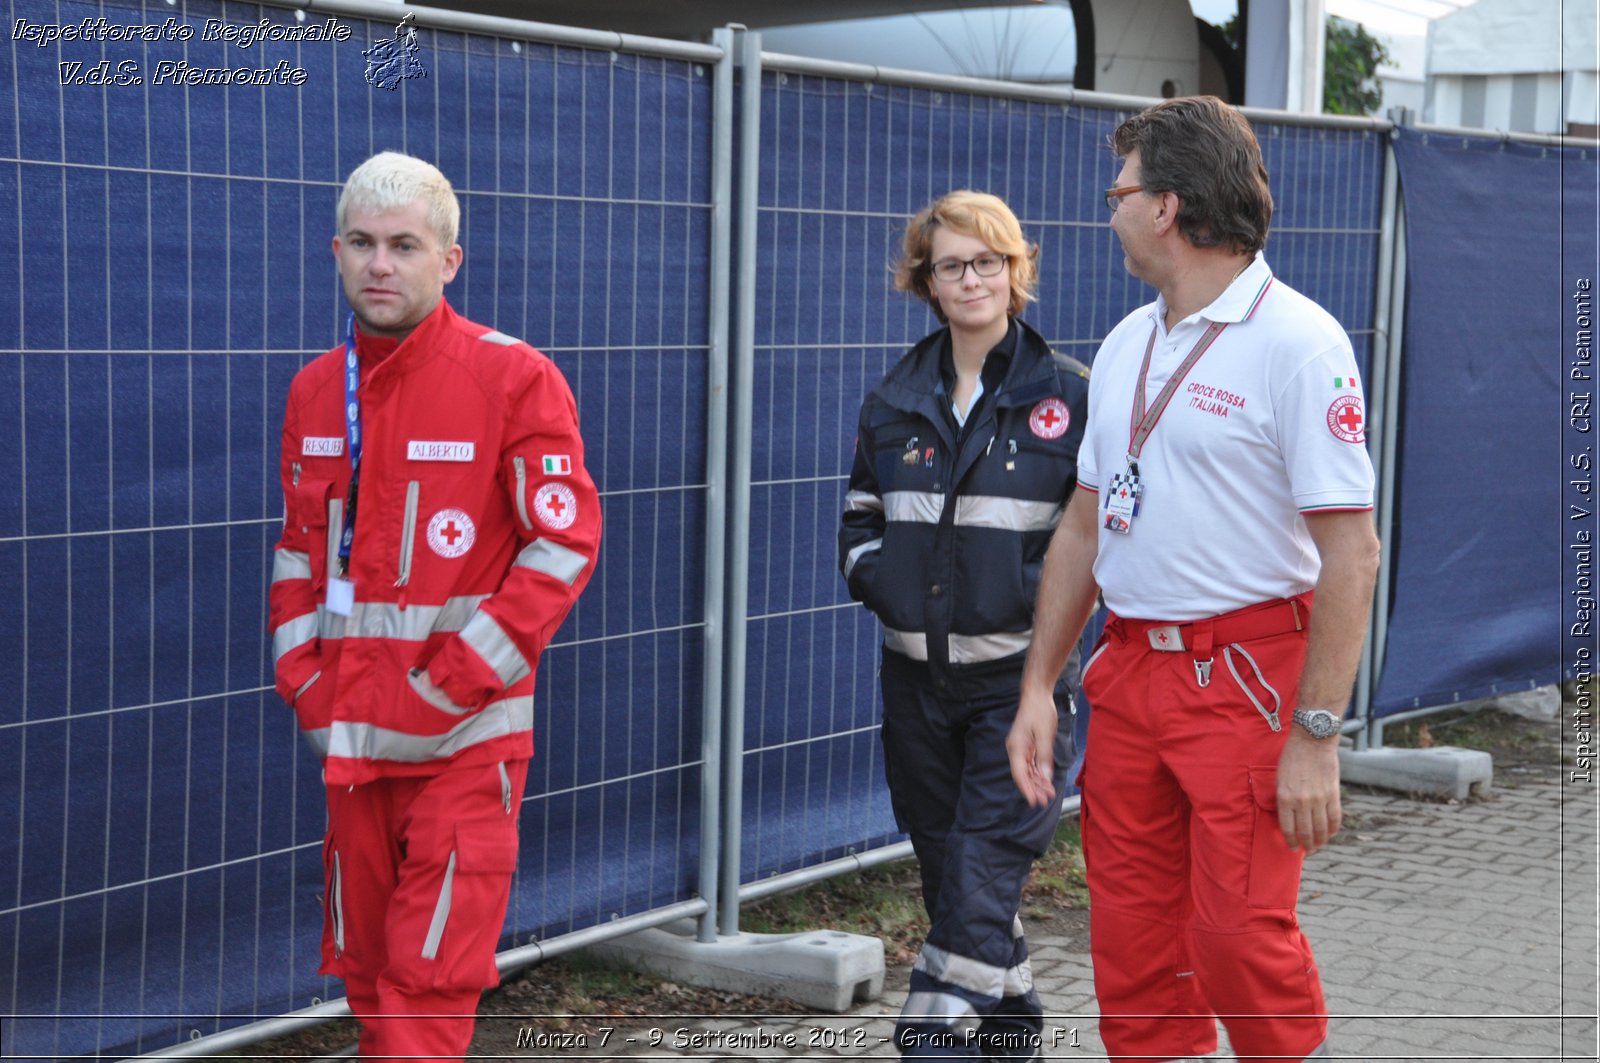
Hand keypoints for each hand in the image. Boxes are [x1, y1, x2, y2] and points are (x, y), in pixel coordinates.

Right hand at [1006, 688, 1060, 807]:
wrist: (1036, 695)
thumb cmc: (1039, 711)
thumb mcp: (1045, 734)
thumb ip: (1045, 756)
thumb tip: (1045, 777)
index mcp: (1016, 747)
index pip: (1019, 774)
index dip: (1027, 789)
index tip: (1035, 801)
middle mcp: (1016, 749)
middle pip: (1023, 774)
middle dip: (1034, 788)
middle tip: (1046, 800)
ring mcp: (1021, 748)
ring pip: (1028, 770)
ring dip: (1037, 782)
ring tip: (1049, 793)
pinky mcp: (1028, 745)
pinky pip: (1032, 763)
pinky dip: (1039, 773)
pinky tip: (1046, 781)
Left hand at [1276, 731, 1341, 850]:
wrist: (1312, 742)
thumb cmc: (1292, 758)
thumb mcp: (1279, 778)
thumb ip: (1284, 799)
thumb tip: (1289, 818)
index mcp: (1285, 797)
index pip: (1288, 828)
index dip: (1290, 841)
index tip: (1292, 848)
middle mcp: (1302, 801)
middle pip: (1305, 832)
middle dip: (1306, 845)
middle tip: (1307, 851)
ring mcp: (1319, 799)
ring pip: (1321, 828)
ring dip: (1320, 841)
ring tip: (1318, 847)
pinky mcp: (1333, 794)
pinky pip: (1335, 817)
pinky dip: (1333, 828)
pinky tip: (1330, 834)